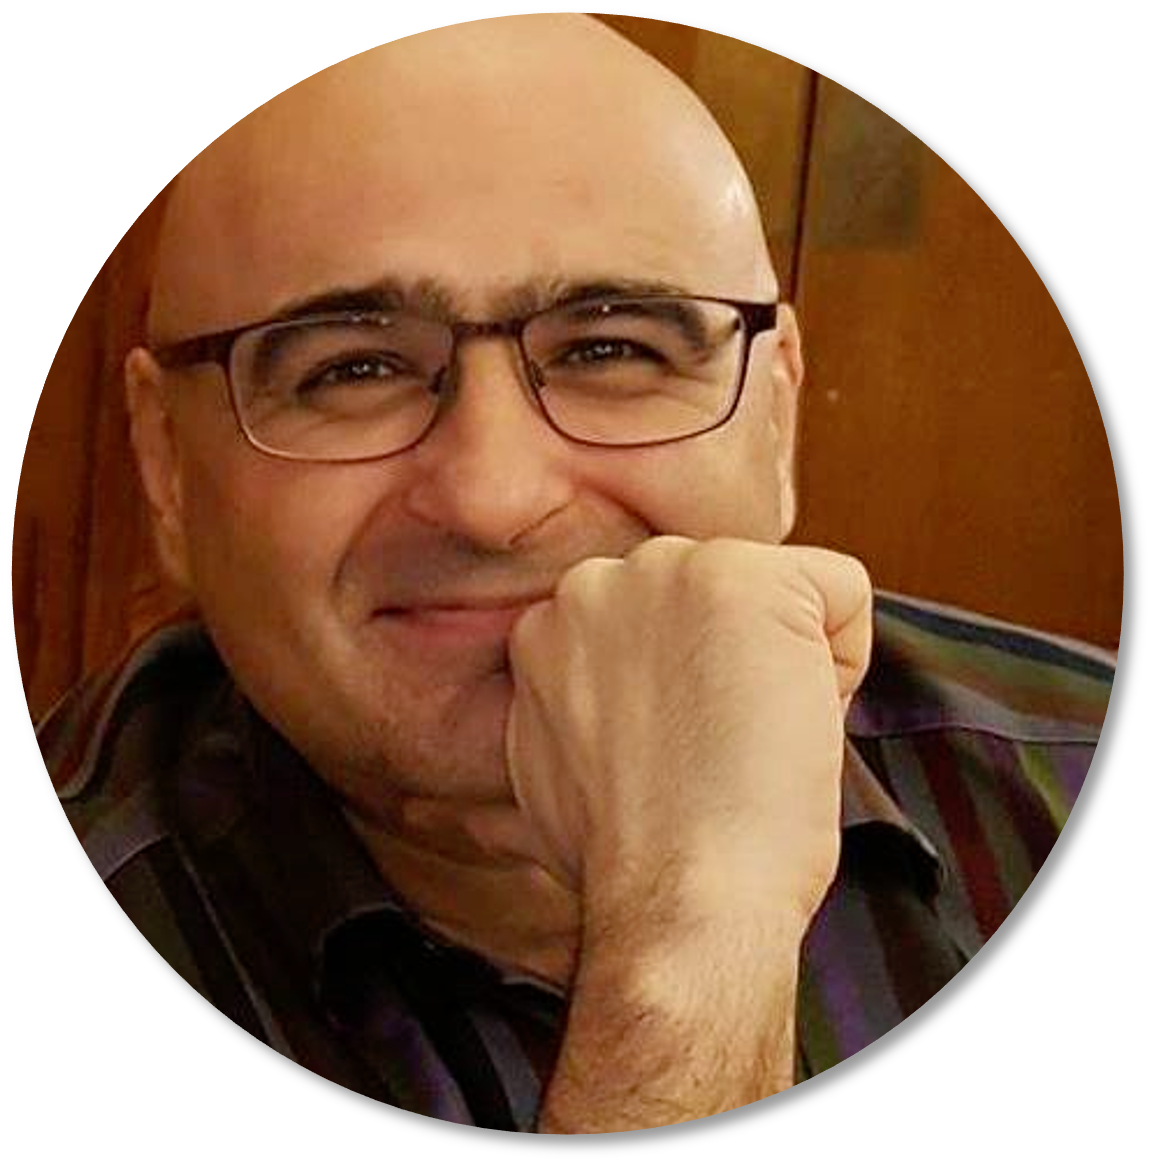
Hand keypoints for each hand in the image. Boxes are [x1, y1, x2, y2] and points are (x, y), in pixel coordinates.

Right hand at [505, 536, 871, 930]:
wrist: (676, 895)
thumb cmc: (633, 854)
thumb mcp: (563, 757)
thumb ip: (584, 693)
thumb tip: (625, 685)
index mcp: (549, 624)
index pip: (654, 619)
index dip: (685, 686)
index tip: (682, 745)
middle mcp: (596, 580)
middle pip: (710, 595)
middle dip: (726, 658)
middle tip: (715, 743)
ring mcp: (669, 571)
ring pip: (773, 589)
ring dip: (778, 657)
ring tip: (747, 736)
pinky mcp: (744, 577)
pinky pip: (839, 590)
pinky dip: (843, 660)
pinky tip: (795, 722)